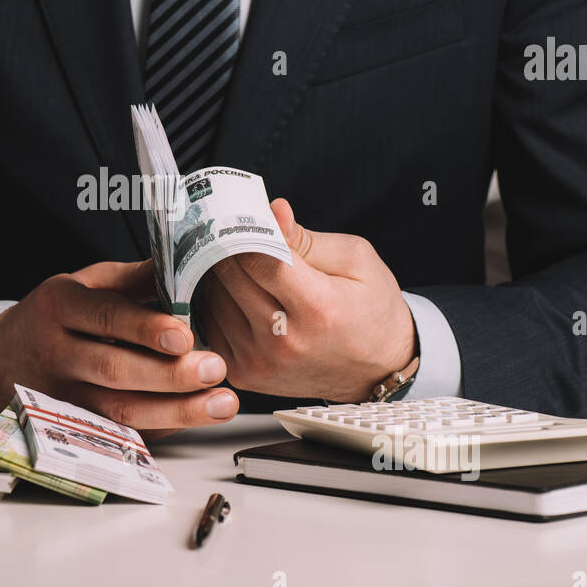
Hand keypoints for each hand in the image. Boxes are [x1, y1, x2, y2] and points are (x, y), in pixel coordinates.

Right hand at [0, 259, 238, 432]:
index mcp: (60, 307)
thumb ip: (134, 279)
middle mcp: (57, 353)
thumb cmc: (57, 315)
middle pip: (114, 370)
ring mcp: (61, 397)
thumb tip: (188, 263)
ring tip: (222, 403)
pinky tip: (196, 419)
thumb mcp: (86, 283)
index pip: (105, 318)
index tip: (184, 335)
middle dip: (170, 374)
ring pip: (120, 412)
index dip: (145, 329)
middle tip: (215, 368)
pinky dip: (163, 428)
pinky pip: (122, 435)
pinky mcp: (73, 427)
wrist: (3, 357)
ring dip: (177, 411)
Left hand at [198, 198, 416, 403]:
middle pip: (229, 277)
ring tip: (237, 262)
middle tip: (231, 231)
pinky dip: (216, 303)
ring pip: (213, 300)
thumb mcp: (355, 261)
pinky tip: (236, 293)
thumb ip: (306, 238)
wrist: (376, 369)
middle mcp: (284, 341)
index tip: (240, 215)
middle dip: (227, 247)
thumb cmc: (371, 309)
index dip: (244, 231)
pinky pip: (210, 326)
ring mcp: (260, 362)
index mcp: (317, 309)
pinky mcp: (244, 374)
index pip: (257, 259)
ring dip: (217, 275)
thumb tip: (273, 212)